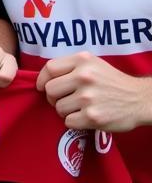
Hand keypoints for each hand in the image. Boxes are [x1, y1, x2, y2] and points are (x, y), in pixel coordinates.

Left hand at [36, 51, 151, 131]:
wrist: (140, 99)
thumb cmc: (111, 81)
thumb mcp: (92, 63)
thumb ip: (69, 67)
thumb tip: (43, 79)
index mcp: (82, 60)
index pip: (49, 69)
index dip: (42, 80)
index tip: (43, 87)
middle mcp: (84, 76)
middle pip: (50, 89)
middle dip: (53, 97)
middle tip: (64, 100)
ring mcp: (88, 97)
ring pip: (58, 107)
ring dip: (65, 110)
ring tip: (79, 108)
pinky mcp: (93, 116)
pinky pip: (68, 122)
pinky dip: (74, 122)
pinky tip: (85, 117)